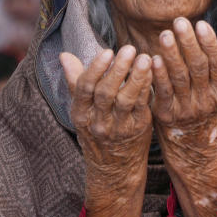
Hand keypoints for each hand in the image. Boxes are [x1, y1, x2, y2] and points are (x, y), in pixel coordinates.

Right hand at [59, 46, 153, 207]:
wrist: (114, 168)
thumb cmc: (96, 131)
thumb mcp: (81, 110)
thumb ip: (76, 82)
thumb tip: (64, 55)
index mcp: (80, 114)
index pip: (85, 88)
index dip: (95, 69)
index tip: (106, 51)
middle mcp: (97, 122)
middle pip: (106, 93)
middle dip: (117, 70)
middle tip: (128, 48)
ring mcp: (118, 128)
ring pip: (126, 100)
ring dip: (136, 77)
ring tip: (145, 58)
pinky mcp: (137, 130)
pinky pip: (141, 107)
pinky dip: (146, 88)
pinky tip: (152, 72)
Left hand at [150, 18, 216, 216]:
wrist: (194, 152)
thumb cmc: (213, 118)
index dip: (209, 44)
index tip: (201, 24)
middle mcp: (205, 101)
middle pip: (197, 68)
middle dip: (188, 43)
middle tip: (179, 22)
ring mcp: (185, 109)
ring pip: (179, 78)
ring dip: (171, 55)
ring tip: (165, 35)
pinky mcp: (166, 115)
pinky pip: (162, 93)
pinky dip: (157, 76)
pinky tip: (151, 59)